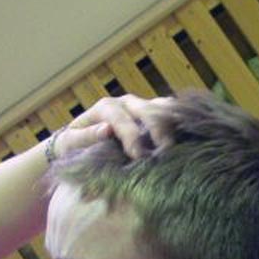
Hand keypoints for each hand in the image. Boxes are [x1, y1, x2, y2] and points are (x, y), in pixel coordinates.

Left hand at [55, 94, 175, 159]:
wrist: (79, 140)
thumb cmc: (73, 143)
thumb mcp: (70, 141)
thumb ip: (86, 136)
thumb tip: (107, 130)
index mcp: (105, 107)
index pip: (121, 120)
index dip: (131, 137)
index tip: (138, 156)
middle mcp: (125, 102)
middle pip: (147, 109)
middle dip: (157, 129)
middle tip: (165, 151)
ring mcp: (142, 105)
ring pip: (164, 106)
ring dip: (173, 123)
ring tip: (179, 144)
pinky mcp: (154, 113)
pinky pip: (172, 112)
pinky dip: (180, 122)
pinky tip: (188, 137)